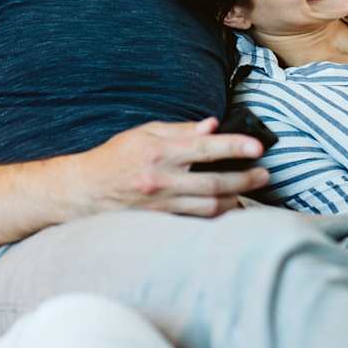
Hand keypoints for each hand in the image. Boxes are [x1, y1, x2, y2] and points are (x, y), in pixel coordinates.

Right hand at [76, 118, 269, 217]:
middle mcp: (162, 179)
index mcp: (159, 151)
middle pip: (215, 182)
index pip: (205, 147)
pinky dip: (215, 214)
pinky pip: (196, 219)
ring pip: (209, 205)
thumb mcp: (143, 133)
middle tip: (264, 174)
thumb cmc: (114, 158)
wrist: (83, 191)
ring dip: (235, 199)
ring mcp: (162, 204)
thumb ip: (179, 129)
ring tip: (248, 191)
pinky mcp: (160, 221)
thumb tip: (212, 126)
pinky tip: (227, 206)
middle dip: (245, 179)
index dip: (235, 146)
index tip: (257, 148)